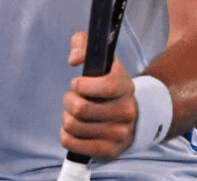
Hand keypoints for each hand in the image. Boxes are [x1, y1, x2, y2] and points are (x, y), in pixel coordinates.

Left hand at [60, 31, 136, 160]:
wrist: (131, 118)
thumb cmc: (107, 84)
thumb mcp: (101, 59)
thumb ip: (83, 44)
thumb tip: (73, 59)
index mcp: (125, 86)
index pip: (107, 86)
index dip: (83, 84)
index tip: (77, 82)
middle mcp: (126, 112)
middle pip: (80, 108)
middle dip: (68, 99)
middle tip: (72, 98)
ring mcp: (119, 134)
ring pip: (72, 125)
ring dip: (66, 117)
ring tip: (75, 114)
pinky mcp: (108, 151)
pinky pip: (70, 143)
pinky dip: (65, 134)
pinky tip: (74, 129)